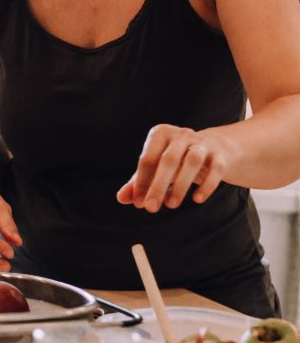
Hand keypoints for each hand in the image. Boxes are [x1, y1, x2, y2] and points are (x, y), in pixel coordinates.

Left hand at [117, 124, 232, 212]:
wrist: (213, 149)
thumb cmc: (176, 160)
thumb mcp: (155, 169)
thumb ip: (137, 182)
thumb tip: (121, 198)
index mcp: (160, 134)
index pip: (148, 159)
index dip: (142, 182)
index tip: (139, 202)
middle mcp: (181, 135)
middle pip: (168, 160)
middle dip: (158, 185)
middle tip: (150, 208)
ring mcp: (202, 143)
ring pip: (192, 161)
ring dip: (180, 185)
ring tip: (171, 205)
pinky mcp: (220, 155)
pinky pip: (215, 169)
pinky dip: (206, 185)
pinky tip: (196, 199)